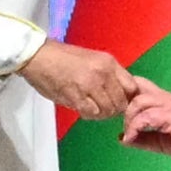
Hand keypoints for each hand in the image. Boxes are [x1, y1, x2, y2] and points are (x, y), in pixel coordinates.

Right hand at [16, 37, 140, 125]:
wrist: (39, 56)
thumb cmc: (62, 58)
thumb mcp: (92, 60)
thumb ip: (108, 76)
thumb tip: (120, 94)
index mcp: (109, 62)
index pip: (132, 87)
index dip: (128, 98)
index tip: (120, 101)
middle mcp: (103, 72)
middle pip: (121, 102)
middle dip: (113, 109)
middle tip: (103, 108)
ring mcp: (90, 85)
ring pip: (108, 110)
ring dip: (100, 113)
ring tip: (91, 107)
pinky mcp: (77, 95)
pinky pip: (92, 113)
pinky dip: (89, 114)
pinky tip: (82, 108)